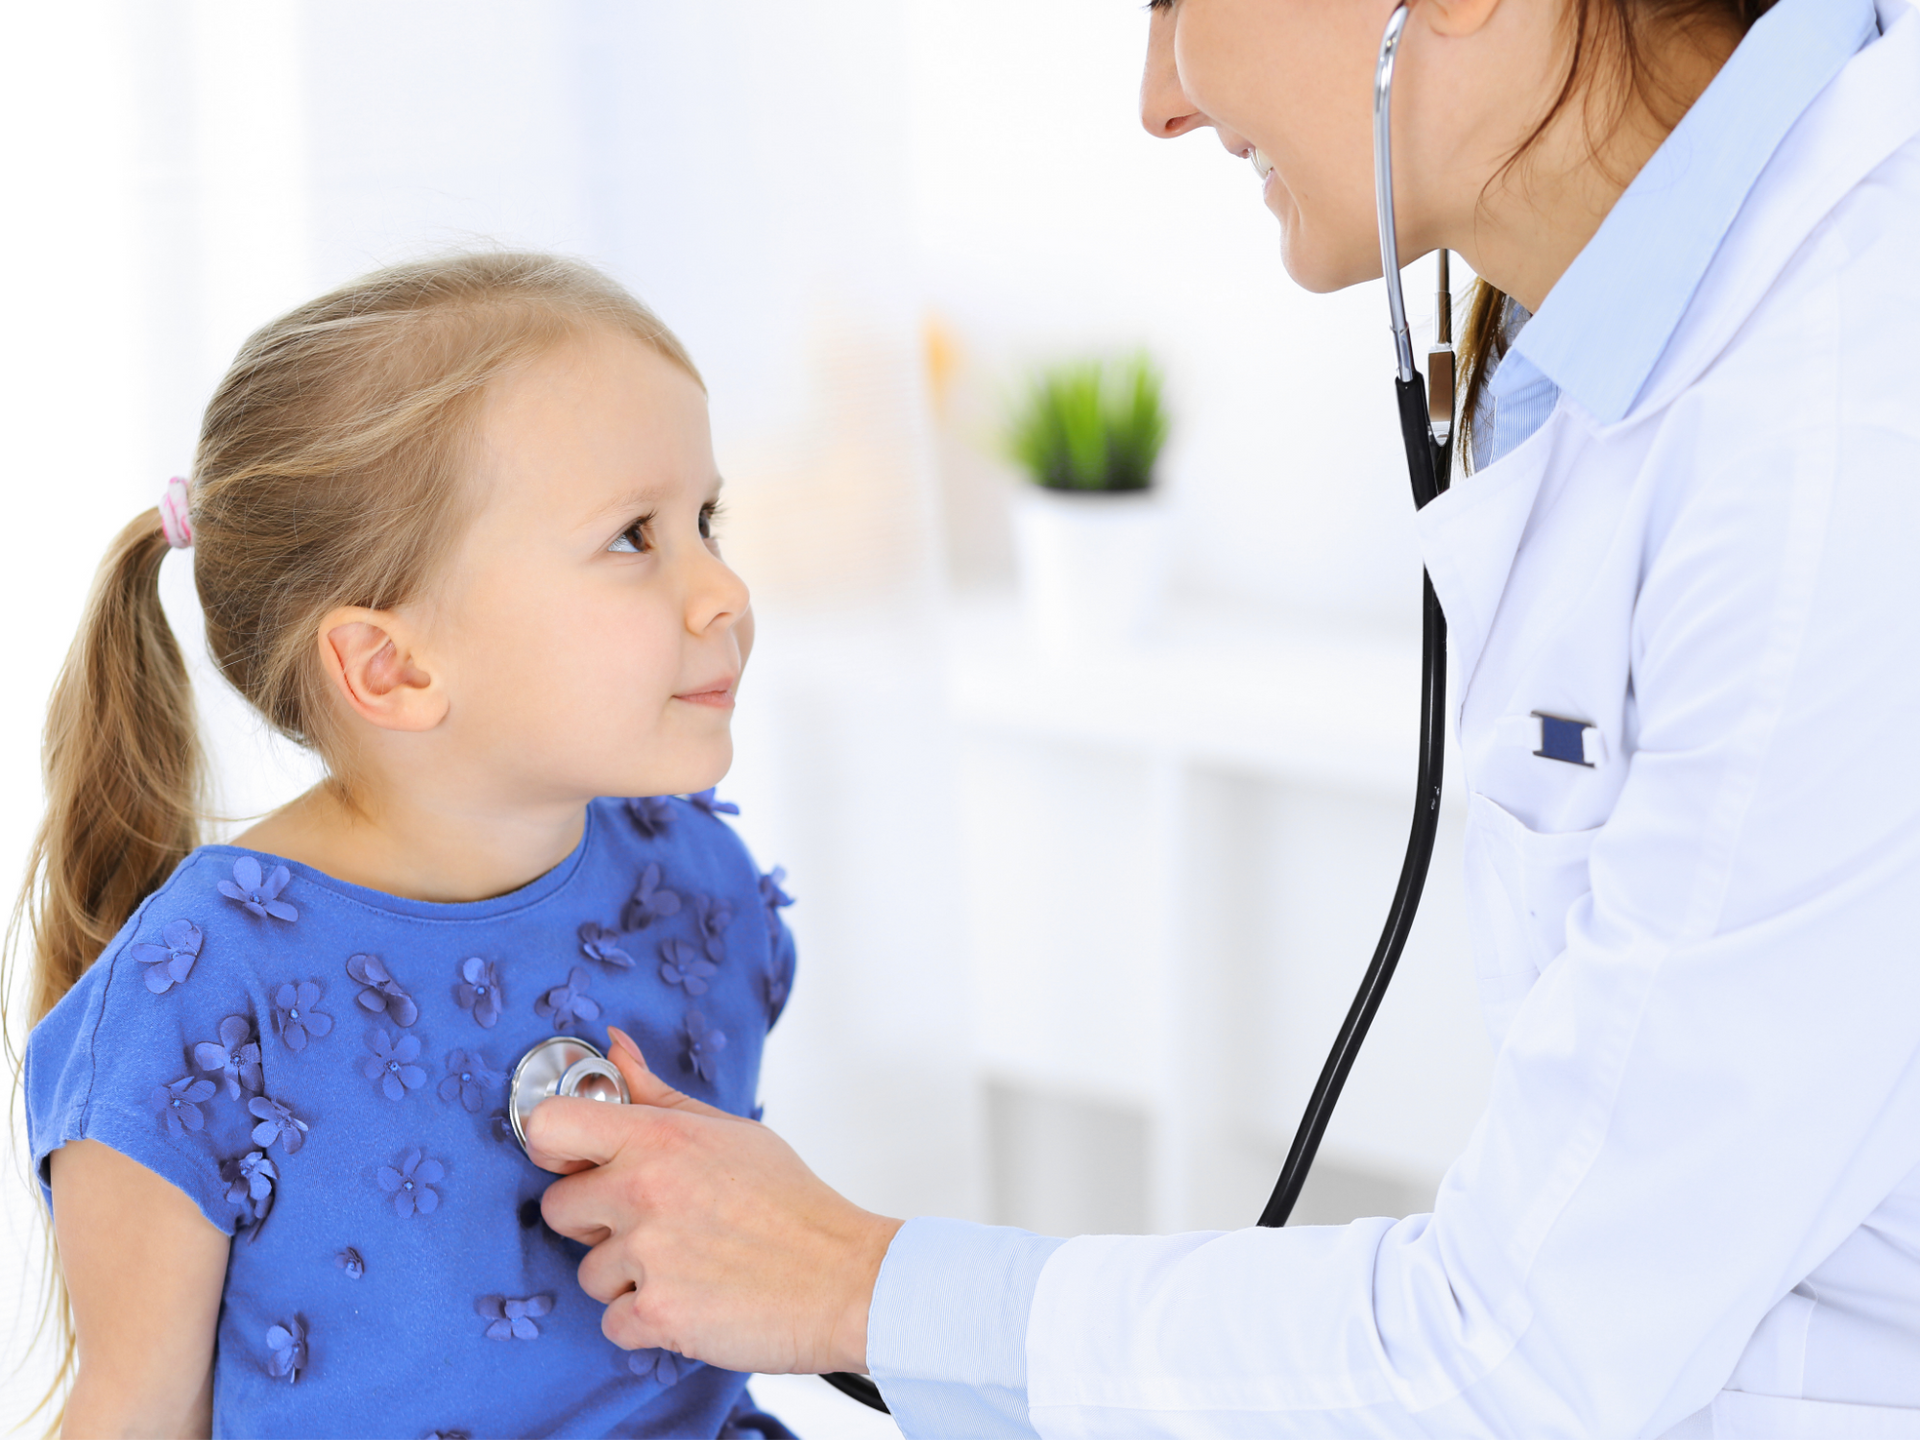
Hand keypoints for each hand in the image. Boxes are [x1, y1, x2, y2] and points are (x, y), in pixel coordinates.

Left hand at [530, 1028, 903, 1375]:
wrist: (843, 1277)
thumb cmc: (790, 1205)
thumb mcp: (727, 1131)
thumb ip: (656, 1095)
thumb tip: (613, 1046)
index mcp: (658, 1138)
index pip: (550, 1125)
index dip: (554, 1147)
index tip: (577, 1162)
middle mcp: (644, 1190)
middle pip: (558, 1208)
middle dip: (597, 1222)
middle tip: (655, 1225)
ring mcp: (648, 1255)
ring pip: (588, 1272)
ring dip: (627, 1277)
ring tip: (687, 1265)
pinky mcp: (657, 1314)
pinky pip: (612, 1323)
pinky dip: (646, 1322)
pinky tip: (692, 1300)